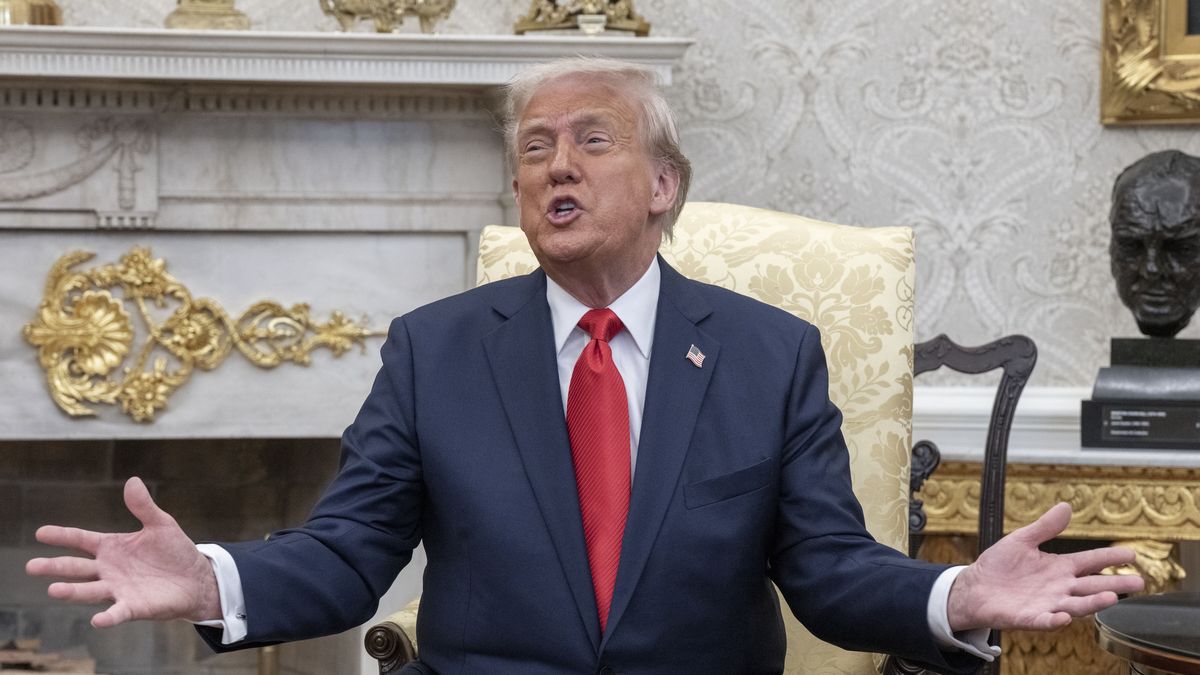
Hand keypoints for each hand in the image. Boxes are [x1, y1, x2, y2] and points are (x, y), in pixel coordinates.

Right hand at [25, 476, 221, 627]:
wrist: (196, 578)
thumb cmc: (174, 551)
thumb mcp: (161, 524)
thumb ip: (143, 506)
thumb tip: (132, 481)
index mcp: (111, 547)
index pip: (81, 540)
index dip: (62, 536)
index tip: (40, 533)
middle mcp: (108, 569)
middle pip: (76, 568)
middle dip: (55, 566)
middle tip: (32, 566)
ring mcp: (118, 589)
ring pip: (89, 591)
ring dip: (72, 591)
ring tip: (53, 589)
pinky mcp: (134, 606)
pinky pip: (117, 612)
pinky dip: (108, 617)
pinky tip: (97, 620)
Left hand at [947, 502, 1144, 631]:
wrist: (975, 588)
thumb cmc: (999, 565)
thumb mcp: (1022, 540)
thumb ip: (1045, 527)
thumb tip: (1066, 505)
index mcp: (1059, 568)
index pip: (1090, 562)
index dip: (1110, 558)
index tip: (1132, 554)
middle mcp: (1059, 588)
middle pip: (1092, 586)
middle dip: (1115, 585)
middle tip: (1139, 582)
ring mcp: (1046, 604)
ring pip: (1076, 605)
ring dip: (1092, 603)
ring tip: (1111, 598)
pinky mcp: (1028, 618)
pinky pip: (1044, 621)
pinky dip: (1054, 620)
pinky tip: (1064, 616)